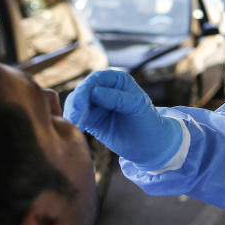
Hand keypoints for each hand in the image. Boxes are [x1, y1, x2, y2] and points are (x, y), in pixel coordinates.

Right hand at [64, 70, 181, 169]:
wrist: (151, 145)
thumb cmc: (148, 122)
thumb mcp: (137, 107)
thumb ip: (117, 98)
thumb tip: (94, 92)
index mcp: (117, 80)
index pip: (96, 79)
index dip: (86, 89)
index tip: (82, 103)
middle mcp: (105, 89)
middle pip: (82, 91)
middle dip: (77, 103)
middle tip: (74, 117)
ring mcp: (96, 104)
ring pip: (76, 103)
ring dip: (73, 112)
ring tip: (75, 124)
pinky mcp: (91, 119)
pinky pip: (77, 117)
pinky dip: (74, 121)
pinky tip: (76, 129)